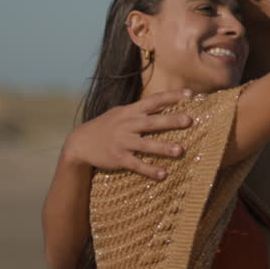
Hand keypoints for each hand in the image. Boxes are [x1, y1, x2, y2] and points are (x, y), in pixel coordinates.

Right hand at [61, 89, 192, 178]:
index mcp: (130, 111)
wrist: (80, 142)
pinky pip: (136, 165)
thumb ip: (141, 110)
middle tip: (189, 120)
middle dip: (171, 121)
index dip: (171, 96)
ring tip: (180, 151)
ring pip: (145, 145)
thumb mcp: (121, 113)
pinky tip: (163, 174)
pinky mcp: (118, 158)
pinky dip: (149, 170)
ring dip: (163, 147)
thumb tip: (164, 105)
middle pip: (152, 122)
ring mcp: (122, 142)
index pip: (153, 100)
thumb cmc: (107, 126)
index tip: (189, 94)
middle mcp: (127, 125)